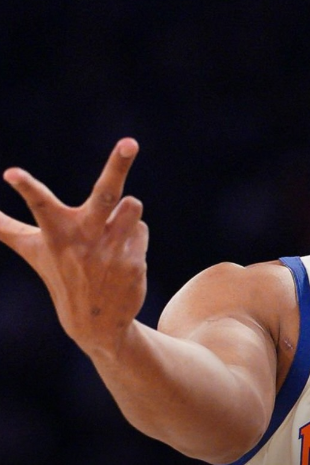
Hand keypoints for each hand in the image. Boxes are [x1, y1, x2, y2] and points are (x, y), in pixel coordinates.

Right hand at [0, 138, 147, 356]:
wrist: (97, 322)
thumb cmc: (61, 275)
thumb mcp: (32, 250)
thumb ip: (4, 228)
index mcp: (56, 232)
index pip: (38, 205)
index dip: (27, 188)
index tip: (11, 173)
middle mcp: (84, 239)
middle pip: (105, 194)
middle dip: (117, 165)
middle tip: (130, 142)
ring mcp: (112, 250)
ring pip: (131, 206)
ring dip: (124, 214)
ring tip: (109, 236)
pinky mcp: (135, 261)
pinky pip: (141, 229)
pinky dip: (133, 239)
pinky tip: (121, 261)